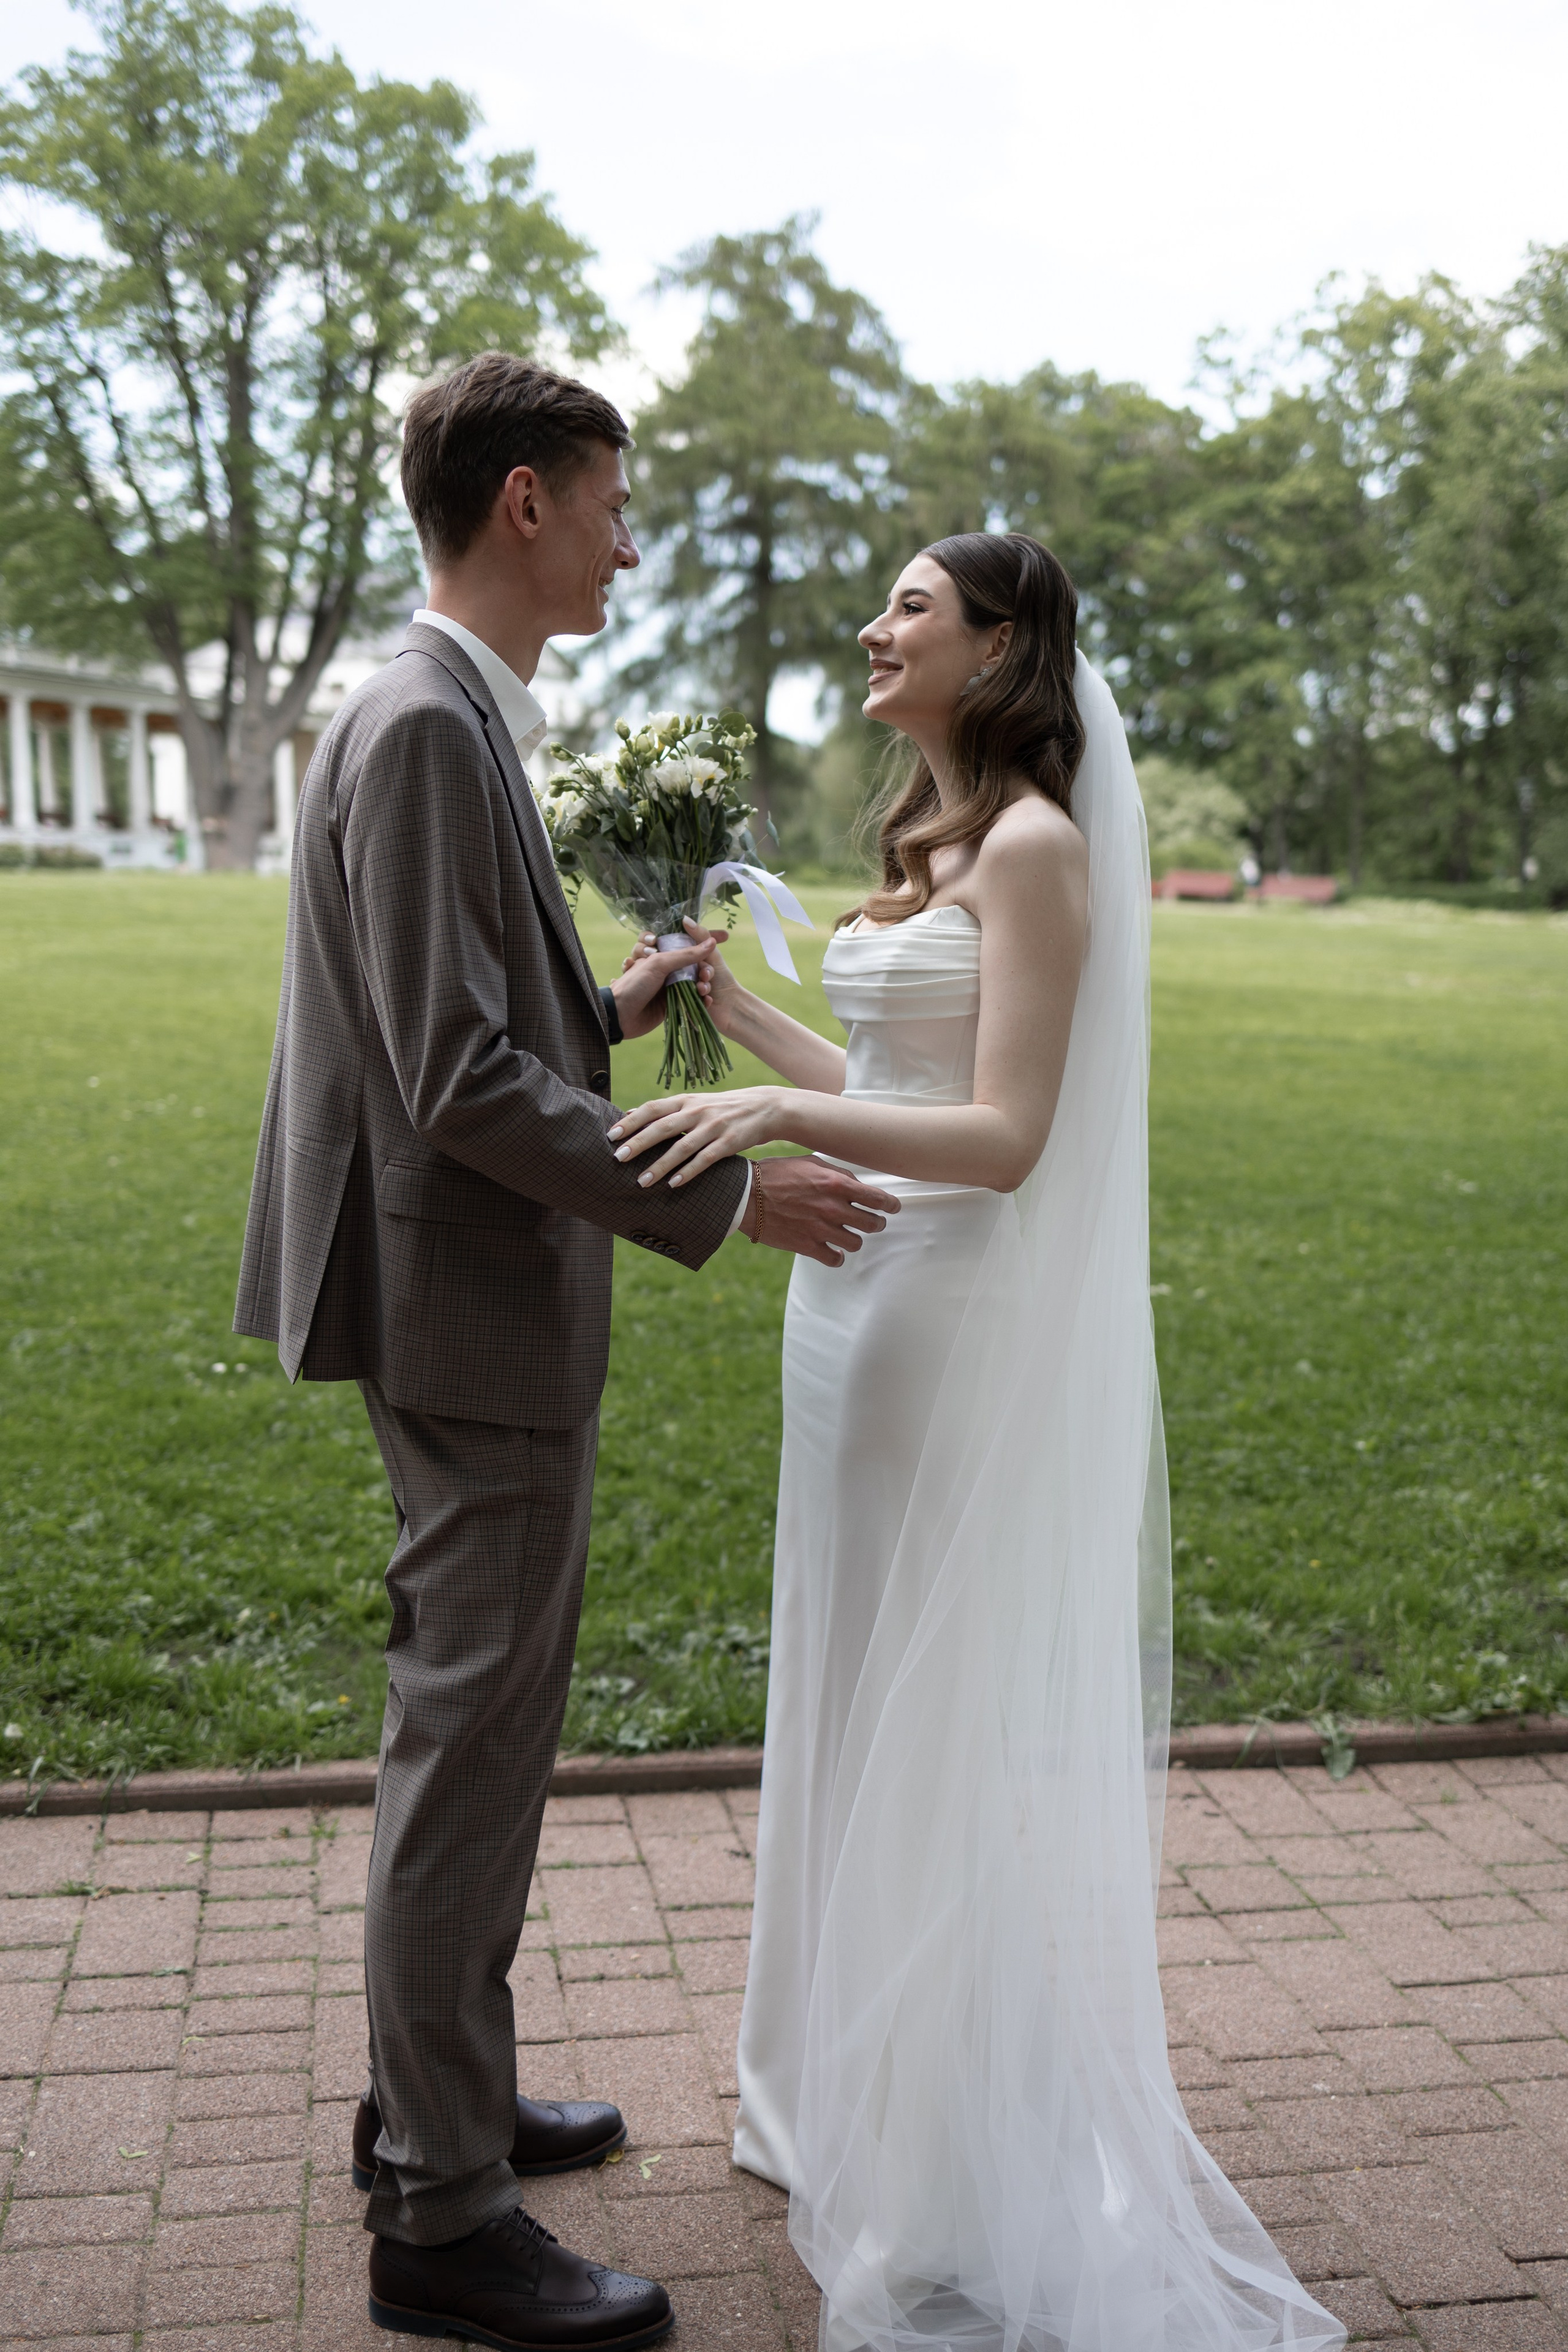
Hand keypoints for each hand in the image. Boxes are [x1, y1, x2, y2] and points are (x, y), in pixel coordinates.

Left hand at [609, 1085, 787, 1184]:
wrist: (764, 1107)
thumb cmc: (721, 1108)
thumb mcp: (693, 1102)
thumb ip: (664, 1110)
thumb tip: (629, 1113)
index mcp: (685, 1101)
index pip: (652, 1108)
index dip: (631, 1121)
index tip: (611, 1135)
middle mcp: (697, 1112)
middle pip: (662, 1127)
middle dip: (638, 1143)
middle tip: (617, 1158)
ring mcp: (714, 1127)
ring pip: (682, 1147)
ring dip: (660, 1165)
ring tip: (642, 1181)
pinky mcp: (729, 1143)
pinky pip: (705, 1159)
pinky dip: (689, 1172)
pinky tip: (674, 1184)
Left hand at [610, 924, 730, 1040]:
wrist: (618, 1016)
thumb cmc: (634, 984)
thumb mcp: (659, 964)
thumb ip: (685, 955)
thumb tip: (711, 943)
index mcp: (661, 952)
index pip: (686, 940)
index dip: (704, 939)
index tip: (724, 936)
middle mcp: (665, 967)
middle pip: (693, 962)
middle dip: (707, 966)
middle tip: (713, 973)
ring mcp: (668, 986)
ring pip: (694, 981)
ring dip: (704, 984)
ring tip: (708, 988)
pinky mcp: (671, 1004)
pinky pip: (691, 999)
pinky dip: (700, 1000)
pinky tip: (708, 1001)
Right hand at [742, 1157, 900, 1266]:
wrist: (746, 1195)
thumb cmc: (776, 1174)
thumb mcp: (810, 1163)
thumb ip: (836, 1174)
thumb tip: (856, 1185)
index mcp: (836, 1184)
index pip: (877, 1198)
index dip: (890, 1205)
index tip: (893, 1208)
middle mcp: (832, 1208)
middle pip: (872, 1223)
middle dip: (876, 1222)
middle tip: (874, 1221)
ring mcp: (821, 1230)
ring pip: (856, 1242)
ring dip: (855, 1238)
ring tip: (848, 1234)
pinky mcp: (807, 1246)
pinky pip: (835, 1259)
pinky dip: (837, 1257)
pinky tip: (834, 1251)